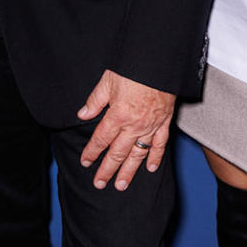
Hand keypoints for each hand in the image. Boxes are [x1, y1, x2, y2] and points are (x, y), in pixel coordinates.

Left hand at [77, 70, 175, 190]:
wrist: (159, 62)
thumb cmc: (133, 68)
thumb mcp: (107, 81)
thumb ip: (95, 100)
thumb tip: (82, 115)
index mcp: (118, 114)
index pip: (101, 139)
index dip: (92, 152)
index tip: (86, 162)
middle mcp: (134, 125)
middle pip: (118, 152)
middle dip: (107, 169)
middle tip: (100, 183)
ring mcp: (151, 125)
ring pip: (138, 154)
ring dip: (129, 171)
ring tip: (121, 185)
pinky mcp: (164, 122)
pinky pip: (160, 144)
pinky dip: (156, 157)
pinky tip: (151, 169)